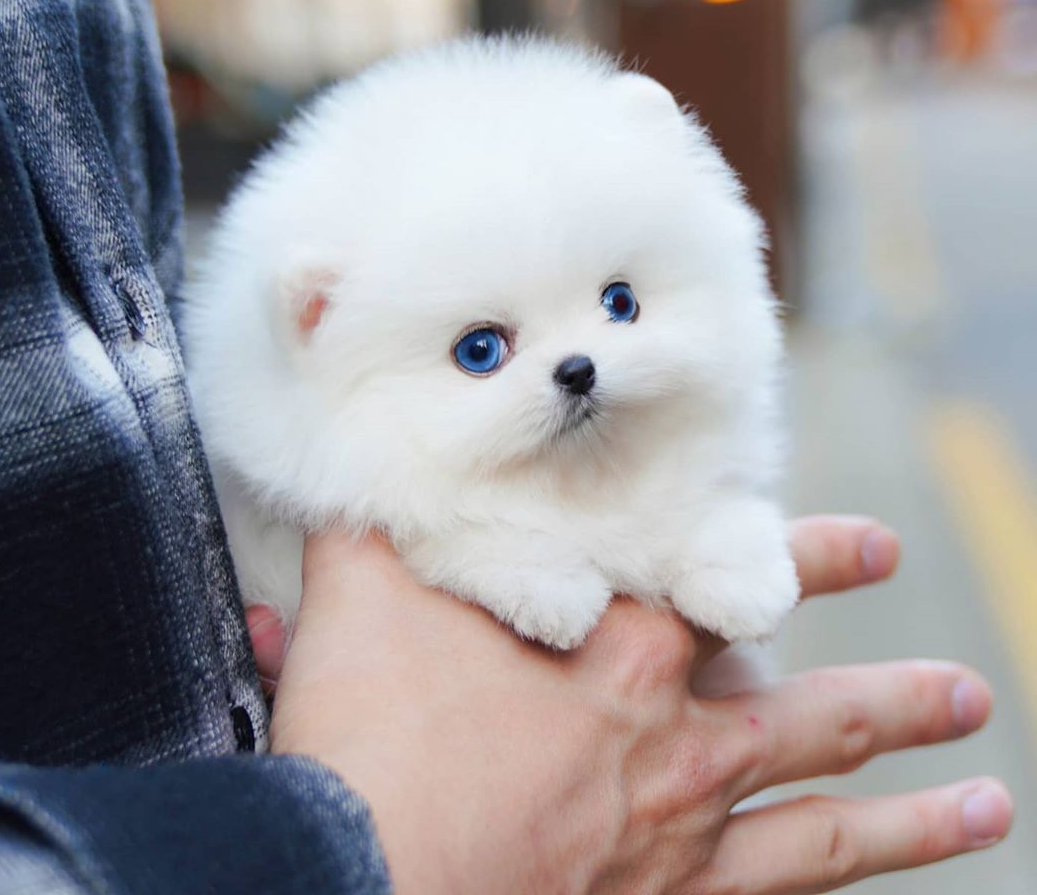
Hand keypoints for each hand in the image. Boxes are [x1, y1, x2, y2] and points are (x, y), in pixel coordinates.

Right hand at [259, 517, 1012, 892]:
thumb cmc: (372, 738)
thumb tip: (356, 473)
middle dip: (896, 697)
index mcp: (619, 659)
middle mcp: (670, 751)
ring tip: (988, 803)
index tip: (872, 544)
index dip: (809, 559)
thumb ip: (373, 529)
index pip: (735, 589)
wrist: (353, 877)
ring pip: (824, 834)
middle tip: (965, 690)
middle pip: (815, 719)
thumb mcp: (363, 599)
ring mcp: (674, 847)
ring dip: (913, 820)